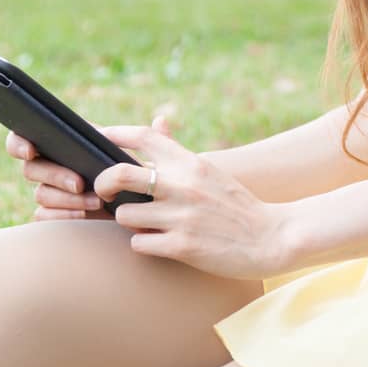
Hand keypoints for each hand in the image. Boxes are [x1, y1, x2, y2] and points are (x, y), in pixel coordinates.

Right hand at [6, 115, 174, 221]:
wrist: (138, 217)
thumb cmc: (139, 180)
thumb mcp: (147, 159)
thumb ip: (152, 142)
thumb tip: (161, 121)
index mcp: (64, 147)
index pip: (24, 139)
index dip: (19, 142)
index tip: (32, 148)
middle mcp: (50, 169)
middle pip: (32, 169)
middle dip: (56, 174)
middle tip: (80, 182)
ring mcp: (50, 195)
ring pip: (41, 194)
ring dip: (66, 198)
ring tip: (94, 202)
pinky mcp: (52, 218)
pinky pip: (44, 218)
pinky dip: (63, 215)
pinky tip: (83, 217)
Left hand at [93, 123, 290, 279]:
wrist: (272, 237)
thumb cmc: (236, 204)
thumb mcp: (210, 171)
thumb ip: (178, 151)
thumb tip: (157, 120)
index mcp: (191, 162)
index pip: (143, 135)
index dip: (112, 133)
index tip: (95, 136)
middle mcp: (184, 185)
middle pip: (120, 173)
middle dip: (103, 183)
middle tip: (104, 190)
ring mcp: (182, 216)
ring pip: (124, 214)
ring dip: (127, 220)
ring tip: (142, 222)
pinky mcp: (183, 246)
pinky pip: (138, 244)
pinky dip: (142, 244)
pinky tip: (157, 242)